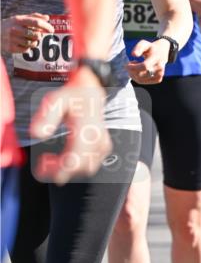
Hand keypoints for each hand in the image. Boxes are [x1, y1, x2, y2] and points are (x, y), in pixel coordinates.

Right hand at [1, 13, 53, 54]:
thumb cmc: (11, 25)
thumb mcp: (19, 18)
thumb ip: (34, 17)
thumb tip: (47, 17)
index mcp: (18, 20)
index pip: (36, 22)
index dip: (46, 26)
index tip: (52, 30)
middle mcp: (15, 29)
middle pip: (36, 35)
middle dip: (39, 36)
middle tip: (37, 35)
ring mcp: (12, 39)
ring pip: (32, 43)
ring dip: (34, 42)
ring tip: (29, 39)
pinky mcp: (11, 48)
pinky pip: (26, 50)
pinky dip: (27, 48)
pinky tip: (22, 44)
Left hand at [29, 69, 111, 184]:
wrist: (90, 92)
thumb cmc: (73, 96)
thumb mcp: (55, 101)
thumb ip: (46, 117)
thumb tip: (36, 133)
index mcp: (88, 129)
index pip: (77, 159)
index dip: (59, 169)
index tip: (43, 168)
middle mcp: (98, 139)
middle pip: (82, 167)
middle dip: (61, 170)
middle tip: (44, 163)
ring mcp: (102, 144)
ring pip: (87, 168)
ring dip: (69, 169)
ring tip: (53, 160)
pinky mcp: (102, 148)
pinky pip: (91, 165)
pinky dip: (77, 166)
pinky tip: (64, 158)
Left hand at [126, 39, 168, 83]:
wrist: (162, 52)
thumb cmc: (150, 48)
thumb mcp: (144, 44)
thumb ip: (138, 47)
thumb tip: (133, 54)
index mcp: (156, 58)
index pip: (144, 66)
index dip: (133, 67)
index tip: (127, 64)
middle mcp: (159, 67)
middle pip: (141, 75)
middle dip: (131, 71)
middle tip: (130, 64)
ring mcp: (160, 74)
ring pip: (141, 80)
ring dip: (133, 75)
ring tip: (134, 67)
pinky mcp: (158, 79)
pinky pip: (144, 82)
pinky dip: (138, 78)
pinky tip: (139, 71)